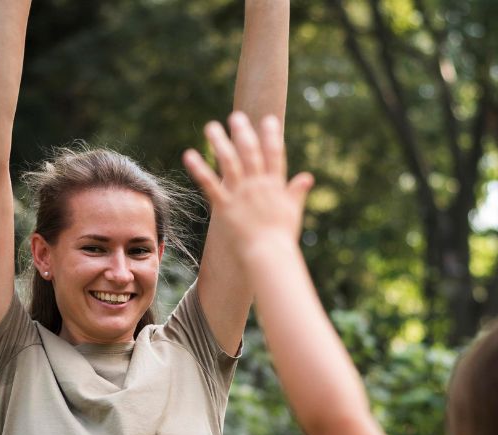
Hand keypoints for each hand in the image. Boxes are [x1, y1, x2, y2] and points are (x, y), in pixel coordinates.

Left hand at [183, 112, 313, 252]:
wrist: (268, 256)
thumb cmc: (281, 237)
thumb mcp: (293, 212)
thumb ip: (297, 192)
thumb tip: (307, 177)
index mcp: (275, 186)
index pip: (274, 155)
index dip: (271, 136)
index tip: (267, 119)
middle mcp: (258, 185)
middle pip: (250, 153)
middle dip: (243, 133)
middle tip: (235, 115)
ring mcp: (241, 194)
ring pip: (229, 162)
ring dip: (219, 142)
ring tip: (210, 126)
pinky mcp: (225, 206)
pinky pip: (210, 184)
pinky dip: (199, 168)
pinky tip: (190, 154)